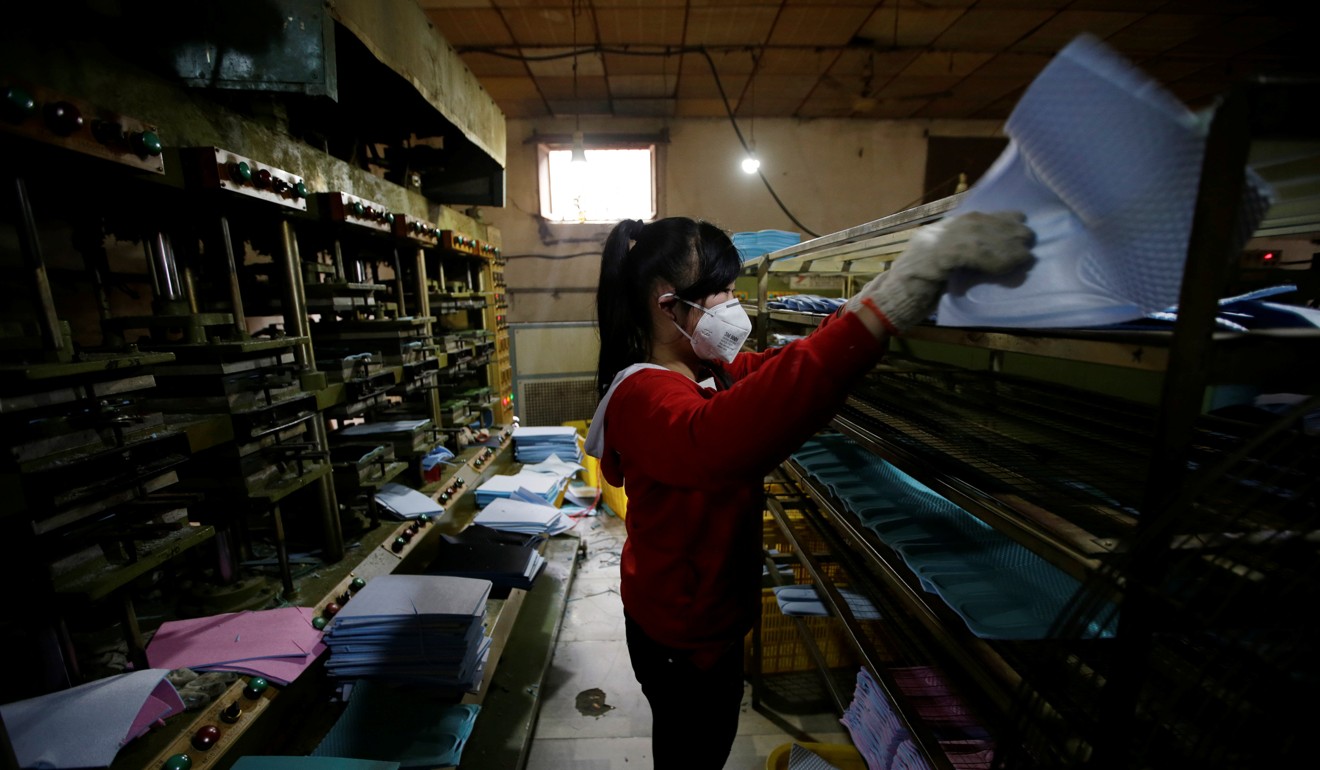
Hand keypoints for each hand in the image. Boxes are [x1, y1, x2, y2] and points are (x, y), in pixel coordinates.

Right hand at [847, 210, 1033, 333]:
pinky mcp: (931, 260)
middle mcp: (931, 234)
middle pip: (974, 223)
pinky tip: (1008, 265)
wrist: (884, 309)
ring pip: (973, 236)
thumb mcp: (941, 275)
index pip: (969, 219)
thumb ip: (961, 263)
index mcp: (932, 235)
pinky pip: (967, 253)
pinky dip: (991, 258)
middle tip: (1028, 236)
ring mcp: (929, 245)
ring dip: (1003, 243)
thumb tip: (999, 262)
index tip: (1019, 219)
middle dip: (1004, 228)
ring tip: (1024, 252)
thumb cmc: (913, 298)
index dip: (996, 218)